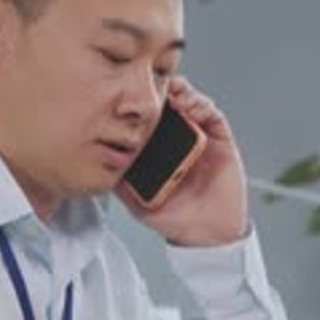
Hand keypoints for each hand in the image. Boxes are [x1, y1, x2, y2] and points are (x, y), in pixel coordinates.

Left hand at [117, 77, 247, 245]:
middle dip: (162, 89)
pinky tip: (191, 107)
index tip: (130, 94)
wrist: (207, 233)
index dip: (143, 104)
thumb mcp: (138, 203)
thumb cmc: (175, 219)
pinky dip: (202, 105)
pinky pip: (212, 115)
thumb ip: (122, 185)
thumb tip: (100, 167)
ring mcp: (200, 138)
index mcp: (160, 150)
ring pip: (191, 102)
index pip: (150, 117)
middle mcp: (179, 140)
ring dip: (182, 93)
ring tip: (172, 94)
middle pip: (171, 103)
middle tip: (152, 85)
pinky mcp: (220, 140)